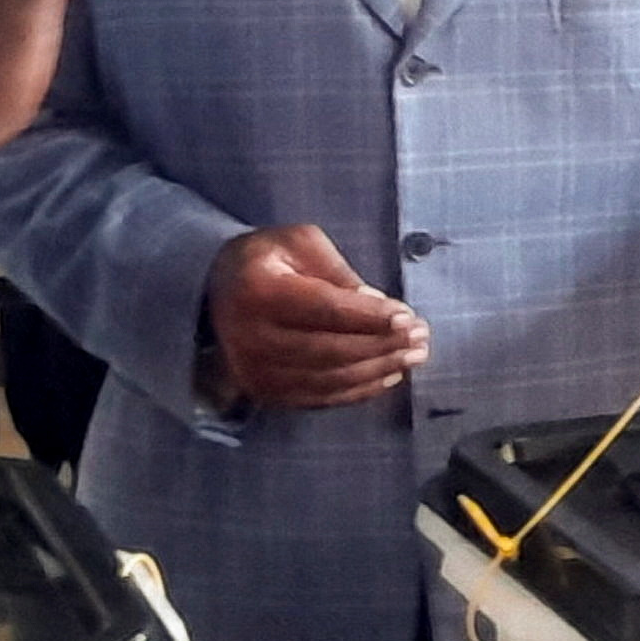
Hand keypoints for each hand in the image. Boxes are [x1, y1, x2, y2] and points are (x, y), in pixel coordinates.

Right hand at [205, 225, 428, 410]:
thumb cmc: (269, 260)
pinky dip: (359, 389)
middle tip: (421, 337)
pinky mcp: (264, 393)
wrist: (218, 291)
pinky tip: (388, 376)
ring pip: (330, 378)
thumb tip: (377, 307)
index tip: (408, 317)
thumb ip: (338, 272)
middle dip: (383, 345)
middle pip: (331, 349)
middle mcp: (251, 337)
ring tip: (414, 355)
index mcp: (258, 290)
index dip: (370, 317)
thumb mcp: (300, 243)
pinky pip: (321, 397)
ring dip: (379, 369)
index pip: (325, 309)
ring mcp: (255, 372)